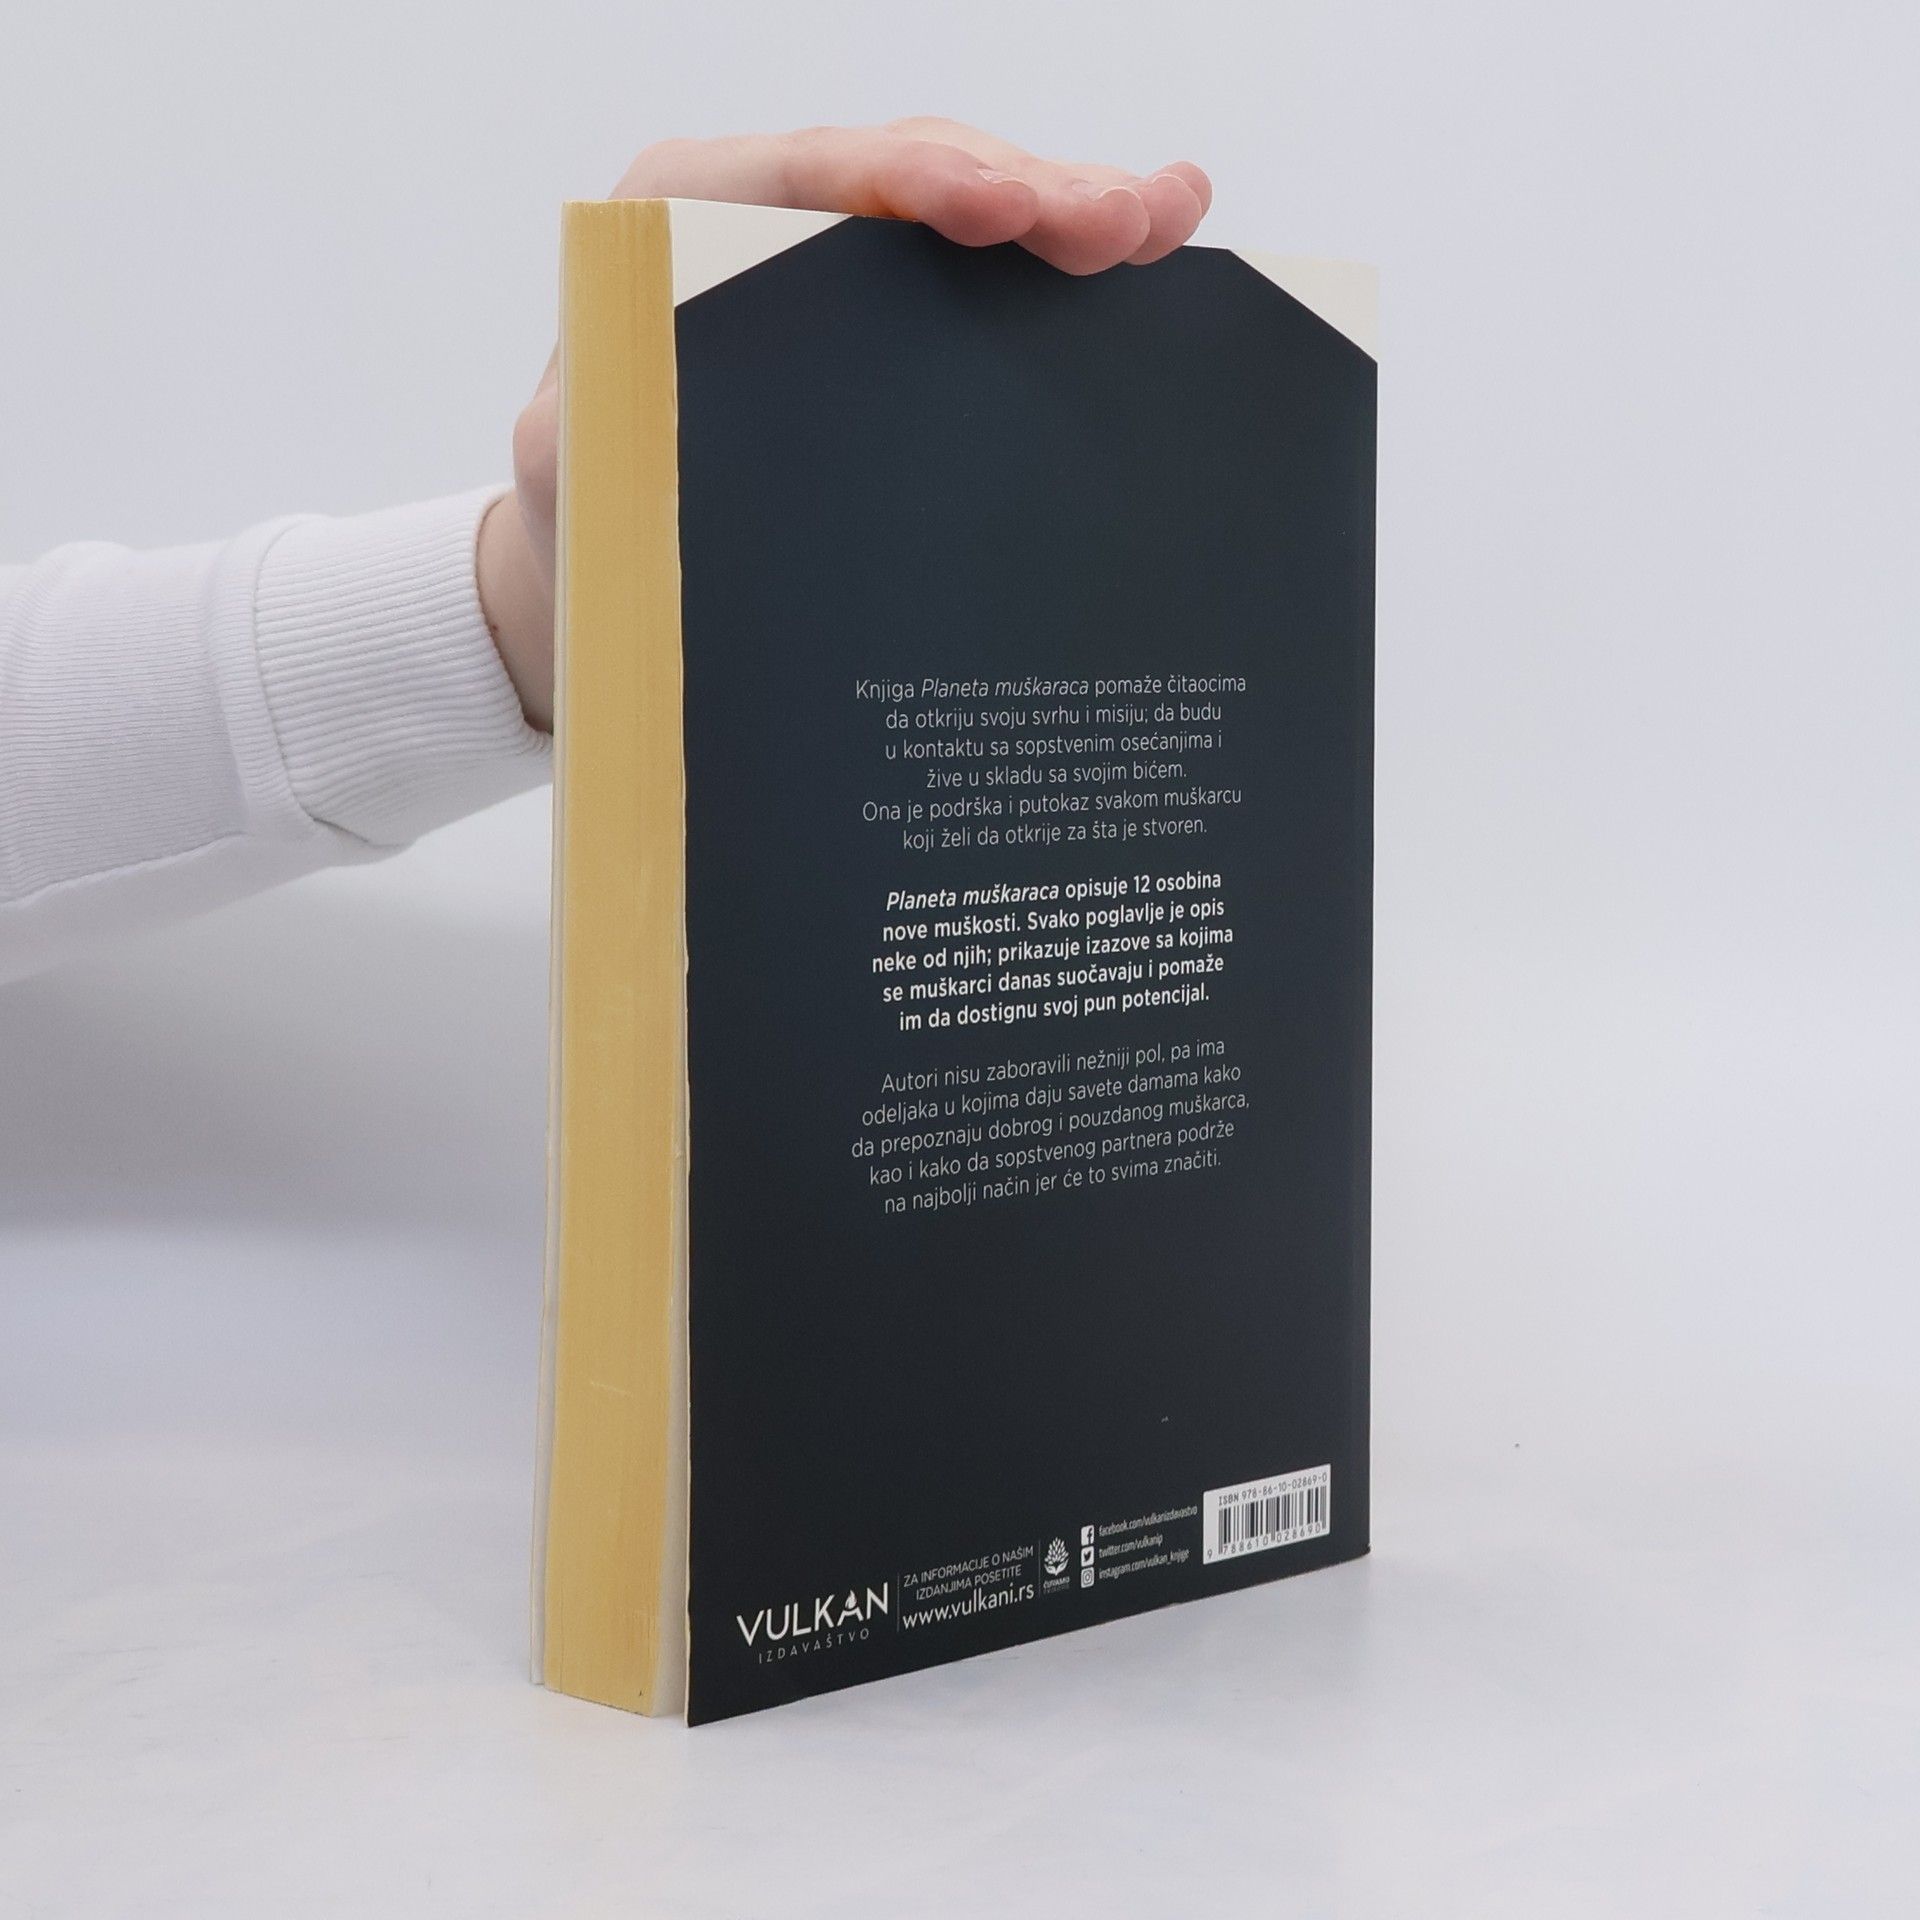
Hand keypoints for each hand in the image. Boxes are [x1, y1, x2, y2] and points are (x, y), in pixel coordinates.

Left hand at [478, 121, 1212, 730]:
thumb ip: (593, 444)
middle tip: (1128, 221)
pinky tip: (1150, 242)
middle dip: (1026, 191)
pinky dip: (1060, 259)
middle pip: (907, 180)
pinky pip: (978, 279)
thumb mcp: (574, 493)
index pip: (801, 178)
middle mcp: (756, 232)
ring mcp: (833, 279)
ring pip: (962, 216)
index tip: (1001, 210)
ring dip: (1071, 209)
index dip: (912, 179)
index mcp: (671, 243)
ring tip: (1167, 218)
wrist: (606, 593)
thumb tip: (633, 419)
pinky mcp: (884, 332)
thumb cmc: (586, 537)